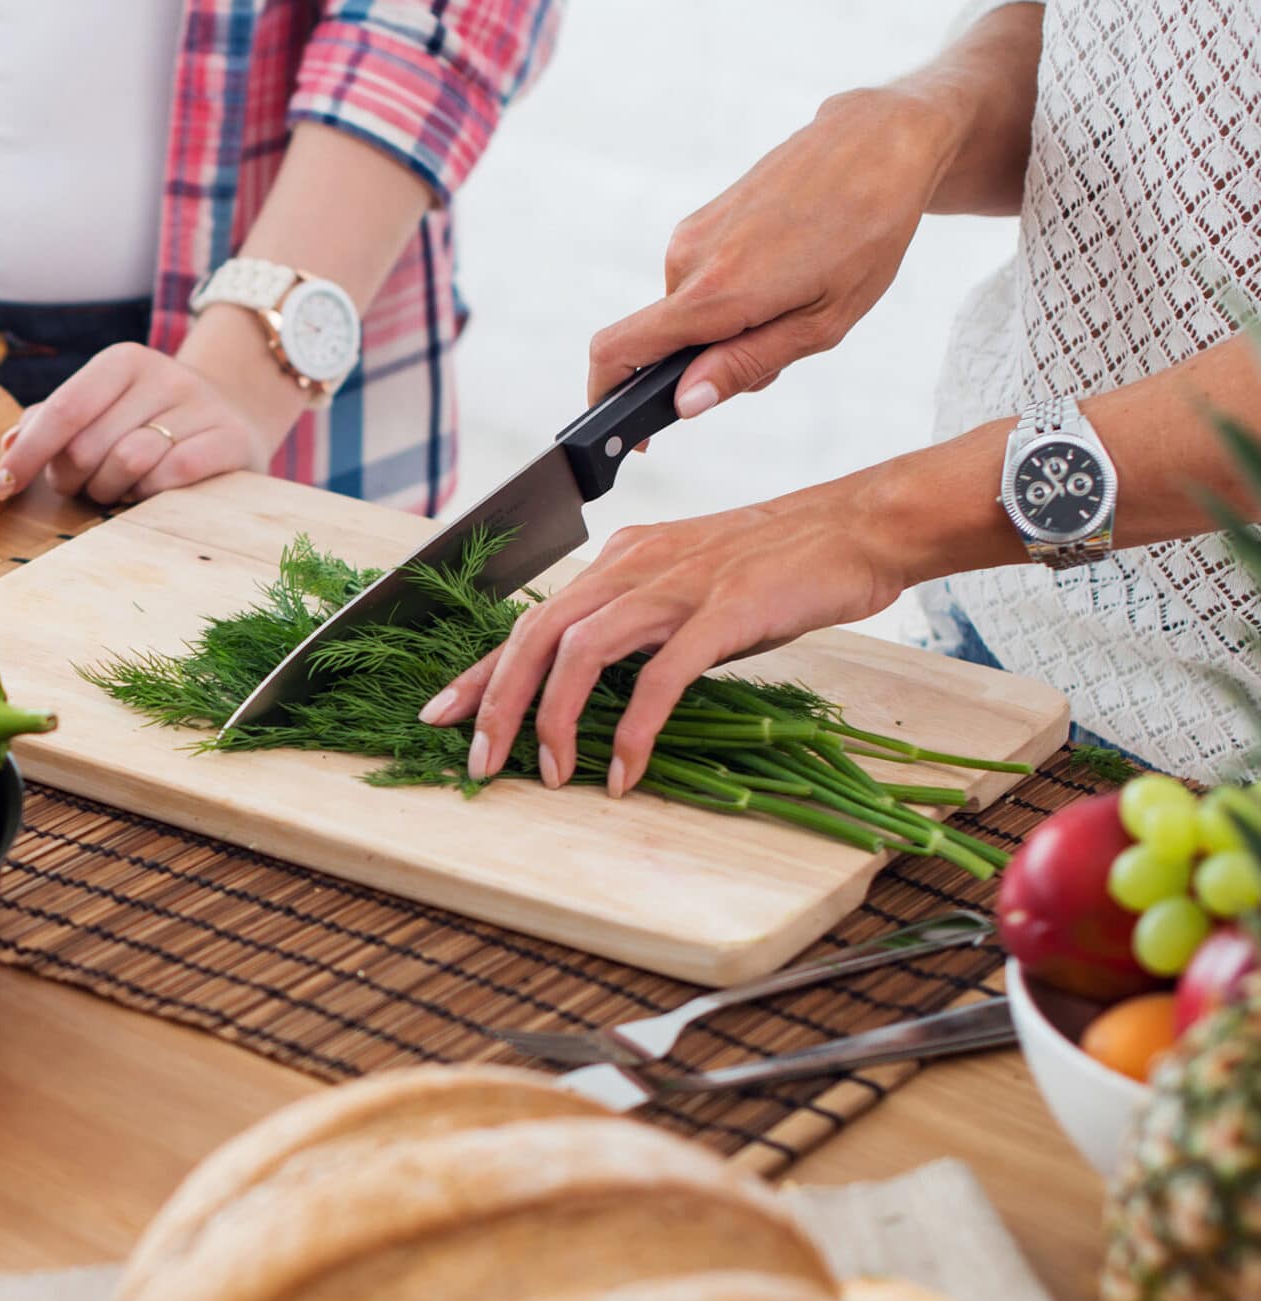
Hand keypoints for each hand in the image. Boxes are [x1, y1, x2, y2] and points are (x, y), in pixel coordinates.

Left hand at [0, 308, 304, 503]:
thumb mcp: (103, 408)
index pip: (64, 409)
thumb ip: (52, 422)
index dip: (28, 453)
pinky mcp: (231, 440)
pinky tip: (149, 494)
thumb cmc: (149, 420)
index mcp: (124, 361)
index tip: (1, 488)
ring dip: (111, 491)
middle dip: (72, 479)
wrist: (235, 415)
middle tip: (83, 487)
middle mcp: (163, 374)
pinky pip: (172, 477)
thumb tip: (8, 444)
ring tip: (118, 490)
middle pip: (88, 445)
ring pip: (128, 463)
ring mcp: (201, 406)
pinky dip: (150, 495)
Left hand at [414, 480, 917, 796]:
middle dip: (497, 701)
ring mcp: (676, 585)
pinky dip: (634, 728)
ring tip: (549, 774)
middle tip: (480, 760)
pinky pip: (660, 674)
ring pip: (581, 650)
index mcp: (620, 559)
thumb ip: (641, 627)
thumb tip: (596, 687)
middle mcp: (633, 565)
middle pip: (537, 633)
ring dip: (554, 716)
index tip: (442, 714)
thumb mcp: (689, 589)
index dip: (481, 670)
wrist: (858, 526)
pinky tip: (624, 770)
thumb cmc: (780, 565)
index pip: (531, 619)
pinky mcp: (724, 611)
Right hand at [589, 86, 963, 416]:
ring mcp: (690, 235)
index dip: (608, 400)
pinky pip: (697, 280)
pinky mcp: (701, 218)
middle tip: (778, 352)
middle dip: (703, 366)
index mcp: (717, 291)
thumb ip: (746, 365)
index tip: (632, 430)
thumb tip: (684, 403)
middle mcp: (687, 260)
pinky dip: (728, 297)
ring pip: (684, 312)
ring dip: (723, 329)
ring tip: (794, 300)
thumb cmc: (868, 230)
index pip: (618, 352)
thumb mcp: (823, 321)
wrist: (878, 142)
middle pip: (662, 343)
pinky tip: (784, 271)